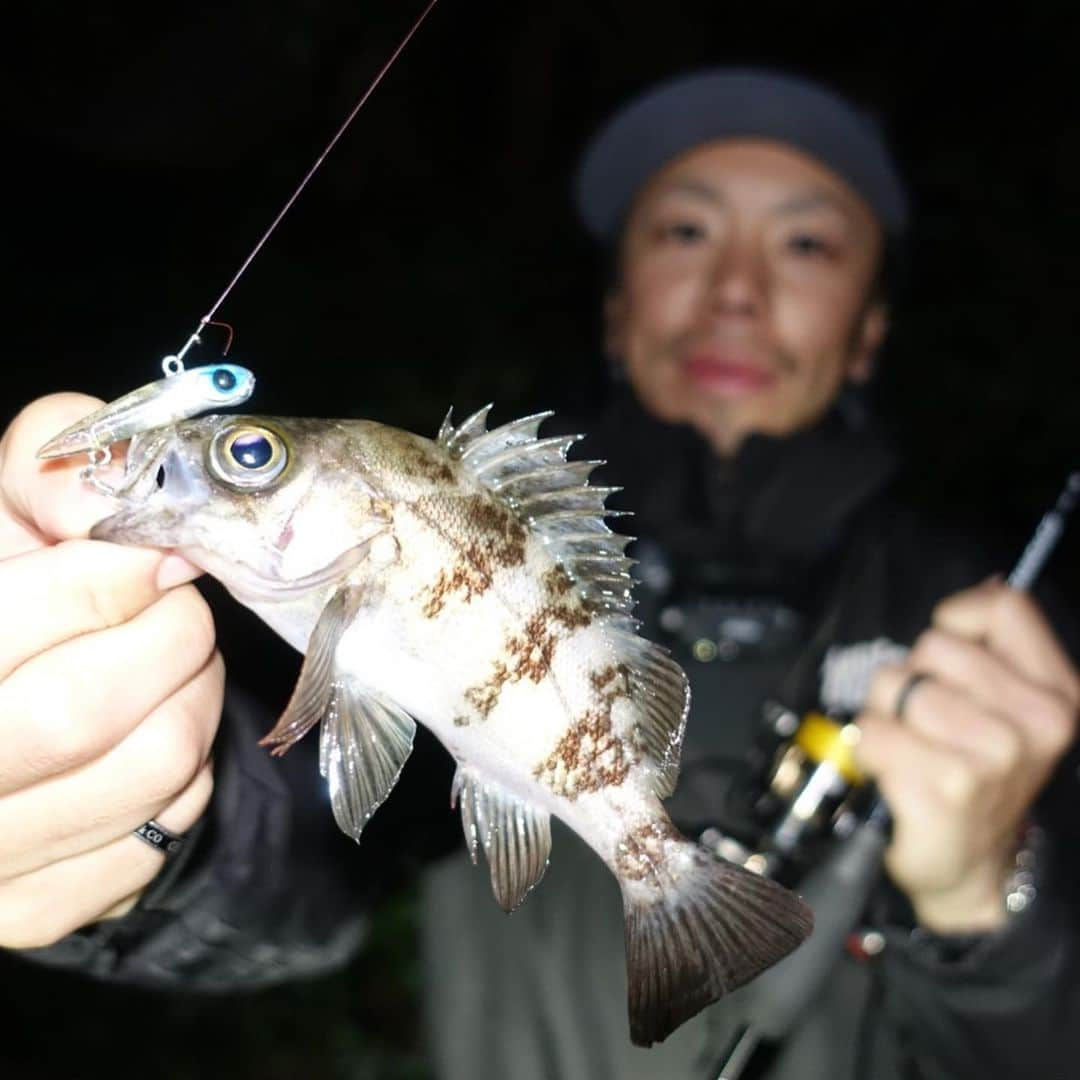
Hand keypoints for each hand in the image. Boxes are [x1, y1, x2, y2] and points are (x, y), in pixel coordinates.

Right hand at [0, 394, 223, 947]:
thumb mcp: (5, 514)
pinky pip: (159, 833)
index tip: (163, 556)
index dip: (121, 575)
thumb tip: (127, 500)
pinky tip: (153, 734)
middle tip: (176, 608)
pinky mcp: (33, 909)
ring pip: (149, 771)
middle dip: (169, 637)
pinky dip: (185, 774)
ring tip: (175, 665)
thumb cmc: (5, 598)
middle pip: (87, 711)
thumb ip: (51, 468)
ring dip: (194, 697)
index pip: (35, 617)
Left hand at [854, 579, 1078, 933]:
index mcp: (1057, 694)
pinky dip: (869, 750)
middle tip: (926, 723)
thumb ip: (994, 647)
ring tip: (911, 748)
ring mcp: (992, 758)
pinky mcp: (945, 788)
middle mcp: (1035, 724)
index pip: (1005, 608)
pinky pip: (872, 732)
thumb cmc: (977, 776)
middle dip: (912, 678)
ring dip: (885, 714)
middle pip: (933, 645)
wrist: (972, 868)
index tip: (946, 658)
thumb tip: (989, 586)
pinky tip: (896, 774)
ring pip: (894, 686)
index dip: (957, 620)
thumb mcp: (1005, 708)